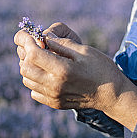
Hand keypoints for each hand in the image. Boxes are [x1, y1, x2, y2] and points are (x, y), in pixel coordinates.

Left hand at [13, 23, 136, 130]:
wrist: (111, 94)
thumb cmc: (100, 68)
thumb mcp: (83, 50)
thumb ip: (60, 44)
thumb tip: (42, 37)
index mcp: (62, 70)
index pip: (33, 54)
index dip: (26, 41)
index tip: (26, 34)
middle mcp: (54, 86)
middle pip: (25, 67)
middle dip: (25, 53)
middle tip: (32, 44)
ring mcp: (53, 97)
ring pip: (27, 80)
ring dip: (28, 66)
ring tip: (39, 57)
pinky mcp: (54, 103)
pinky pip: (34, 91)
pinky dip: (34, 79)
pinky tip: (46, 72)